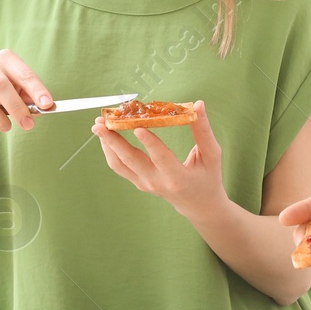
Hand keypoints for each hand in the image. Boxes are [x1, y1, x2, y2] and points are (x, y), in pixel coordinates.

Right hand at [0, 49, 53, 132]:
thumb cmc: (4, 93)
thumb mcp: (19, 91)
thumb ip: (29, 98)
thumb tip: (43, 107)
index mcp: (6, 59)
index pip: (23, 74)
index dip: (36, 89)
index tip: (47, 104)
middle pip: (1, 85)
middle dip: (17, 108)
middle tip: (28, 125)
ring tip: (7, 127)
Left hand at [91, 101, 224, 214]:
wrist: (198, 205)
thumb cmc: (207, 178)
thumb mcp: (212, 156)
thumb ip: (204, 131)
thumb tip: (198, 104)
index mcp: (178, 177)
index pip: (161, 158)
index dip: (150, 143)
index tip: (137, 127)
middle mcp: (156, 182)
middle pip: (130, 161)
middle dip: (114, 140)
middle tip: (102, 121)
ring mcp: (144, 184)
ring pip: (119, 164)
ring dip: (106, 143)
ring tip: (98, 125)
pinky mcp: (138, 182)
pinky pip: (119, 166)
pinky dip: (110, 149)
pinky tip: (106, 134)